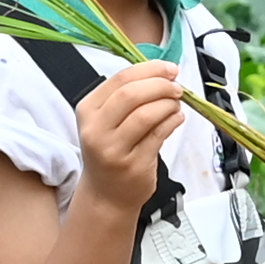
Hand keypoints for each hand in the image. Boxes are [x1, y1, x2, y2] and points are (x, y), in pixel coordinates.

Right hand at [71, 55, 197, 231]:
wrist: (106, 195)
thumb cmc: (110, 152)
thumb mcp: (106, 121)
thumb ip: (126, 97)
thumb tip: (162, 73)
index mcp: (88, 110)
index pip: (120, 79)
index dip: (149, 70)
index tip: (169, 69)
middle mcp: (96, 129)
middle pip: (131, 94)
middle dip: (160, 85)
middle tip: (176, 87)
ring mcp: (114, 149)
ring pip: (145, 114)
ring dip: (168, 104)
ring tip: (176, 104)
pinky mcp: (134, 165)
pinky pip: (158, 136)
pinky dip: (172, 121)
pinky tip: (177, 118)